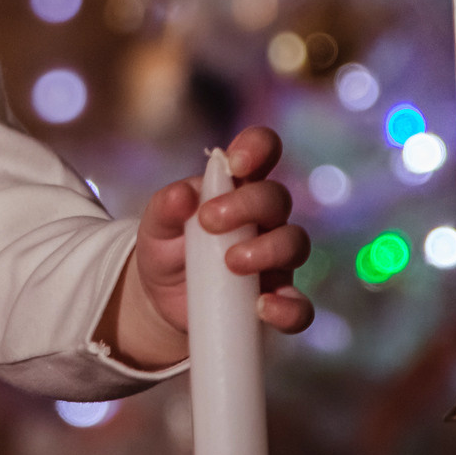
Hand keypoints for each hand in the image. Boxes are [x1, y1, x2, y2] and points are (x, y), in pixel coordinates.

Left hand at [106, 124, 314, 368]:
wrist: (163, 299)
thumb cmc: (166, 248)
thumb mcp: (156, 226)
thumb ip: (166, 207)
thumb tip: (183, 195)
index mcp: (236, 187)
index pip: (263, 150)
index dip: (258, 147)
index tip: (236, 164)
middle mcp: (264, 219)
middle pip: (277, 198)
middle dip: (247, 205)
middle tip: (209, 223)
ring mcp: (275, 259)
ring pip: (295, 244)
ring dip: (268, 250)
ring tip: (230, 263)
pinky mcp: (277, 299)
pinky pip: (300, 306)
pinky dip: (289, 307)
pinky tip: (263, 307)